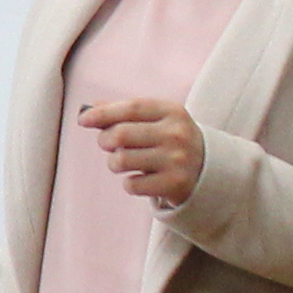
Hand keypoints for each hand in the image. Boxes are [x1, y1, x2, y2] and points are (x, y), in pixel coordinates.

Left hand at [81, 98, 203, 209]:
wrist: (208, 169)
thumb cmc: (171, 140)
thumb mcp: (157, 119)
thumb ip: (125, 113)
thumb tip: (89, 111)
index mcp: (172, 112)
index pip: (131, 108)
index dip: (103, 113)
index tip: (83, 119)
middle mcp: (176, 134)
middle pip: (120, 135)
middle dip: (104, 140)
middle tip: (108, 144)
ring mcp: (176, 160)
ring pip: (121, 160)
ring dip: (114, 163)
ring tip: (124, 162)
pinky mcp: (173, 184)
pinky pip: (131, 184)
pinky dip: (129, 182)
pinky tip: (141, 177)